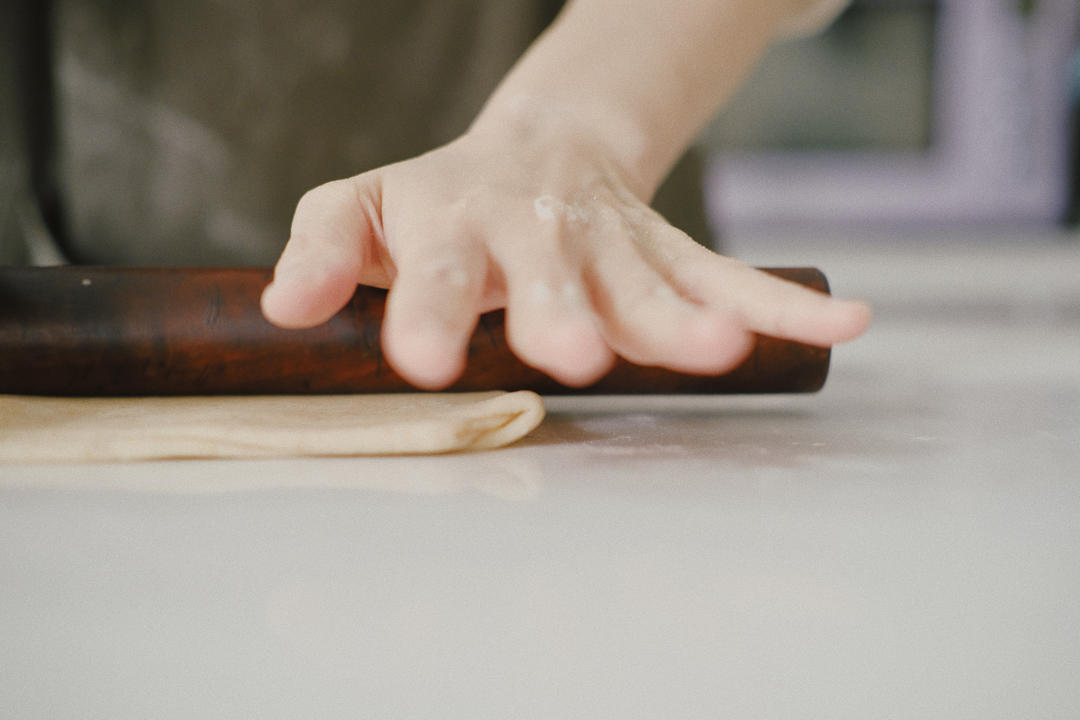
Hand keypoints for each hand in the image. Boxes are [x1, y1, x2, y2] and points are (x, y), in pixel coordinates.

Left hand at [260, 123, 869, 389]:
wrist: (533, 150)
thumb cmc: (435, 200)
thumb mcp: (361, 208)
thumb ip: (323, 250)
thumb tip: (280, 309)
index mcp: (453, 225)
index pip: (435, 273)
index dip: (430, 314)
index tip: (422, 363)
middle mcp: (537, 233)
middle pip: (554, 275)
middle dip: (566, 312)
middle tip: (577, 353)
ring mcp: (611, 242)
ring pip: (651, 281)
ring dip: (683, 318)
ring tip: (717, 352)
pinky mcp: (666, 252)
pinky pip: (728, 276)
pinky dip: (784, 305)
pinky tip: (845, 324)